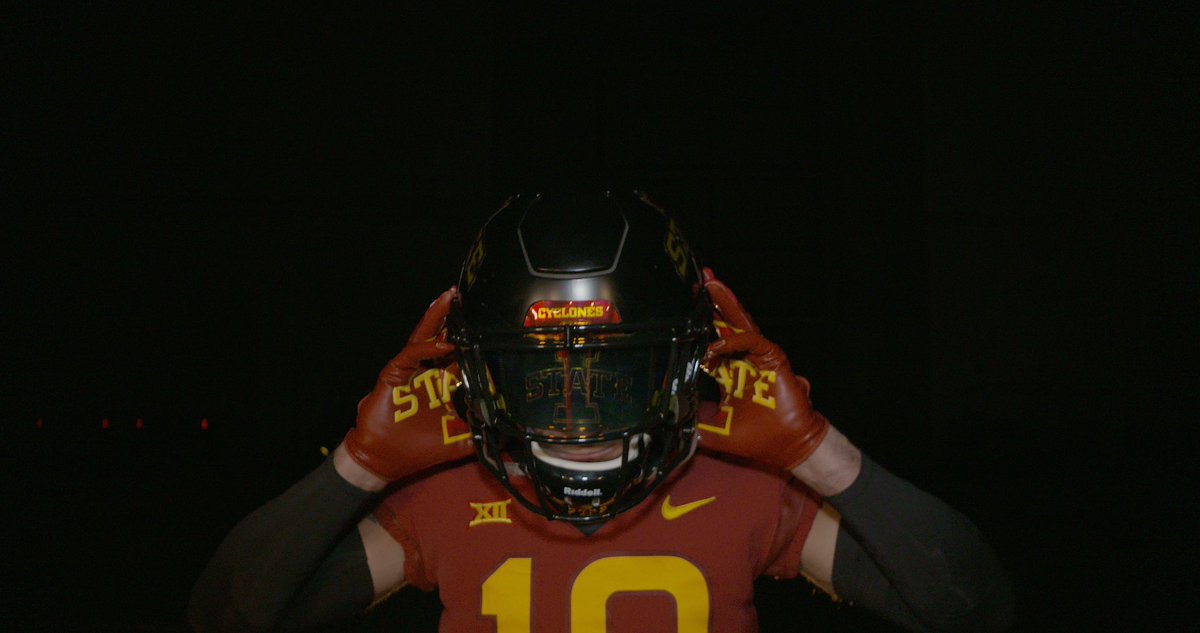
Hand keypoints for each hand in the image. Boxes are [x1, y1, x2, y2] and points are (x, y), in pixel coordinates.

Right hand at [341, 288, 473, 481]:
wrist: (383, 460)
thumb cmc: (418, 449)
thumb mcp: (458, 441)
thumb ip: (481, 434)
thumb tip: (510, 432)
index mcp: (443, 384)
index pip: (461, 356)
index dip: (472, 342)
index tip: (489, 328)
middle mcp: (428, 373)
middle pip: (442, 339)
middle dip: (453, 318)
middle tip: (465, 297)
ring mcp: (410, 371)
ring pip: (425, 338)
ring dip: (436, 317)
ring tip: (448, 298)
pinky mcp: (394, 374)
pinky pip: (411, 355)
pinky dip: (427, 348)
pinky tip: (442, 343)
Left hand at [698, 268, 828, 470]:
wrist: (787, 448)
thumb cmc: (757, 439)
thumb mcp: (713, 432)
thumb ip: (691, 425)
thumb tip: (663, 425)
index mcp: (731, 374)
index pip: (712, 344)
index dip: (699, 329)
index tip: (681, 313)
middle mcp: (745, 361)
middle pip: (726, 325)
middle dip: (714, 303)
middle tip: (700, 280)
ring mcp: (760, 358)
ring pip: (741, 324)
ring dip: (727, 303)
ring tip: (712, 284)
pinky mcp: (774, 360)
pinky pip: (753, 341)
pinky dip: (735, 340)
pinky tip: (716, 343)